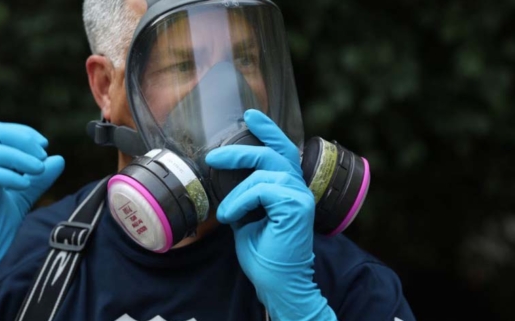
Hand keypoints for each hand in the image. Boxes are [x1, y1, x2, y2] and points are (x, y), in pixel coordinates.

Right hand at [0, 121, 64, 272]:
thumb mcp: (23, 197)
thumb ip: (39, 179)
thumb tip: (59, 158)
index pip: (0, 132)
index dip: (23, 134)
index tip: (45, 146)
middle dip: (21, 140)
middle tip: (42, 154)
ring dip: (18, 157)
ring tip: (38, 169)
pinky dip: (7, 175)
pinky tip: (25, 184)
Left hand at [205, 110, 335, 319]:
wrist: (278, 282)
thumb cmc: (265, 254)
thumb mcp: (246, 218)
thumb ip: (243, 196)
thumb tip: (223, 181)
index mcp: (289, 188)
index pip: (282, 150)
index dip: (268, 130)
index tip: (250, 115)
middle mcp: (299, 188)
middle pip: (274, 152)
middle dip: (242, 148)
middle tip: (214, 156)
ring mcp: (300, 195)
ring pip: (263, 172)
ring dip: (236, 192)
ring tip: (226, 214)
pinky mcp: (296, 206)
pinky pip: (261, 189)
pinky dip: (241, 201)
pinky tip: (233, 218)